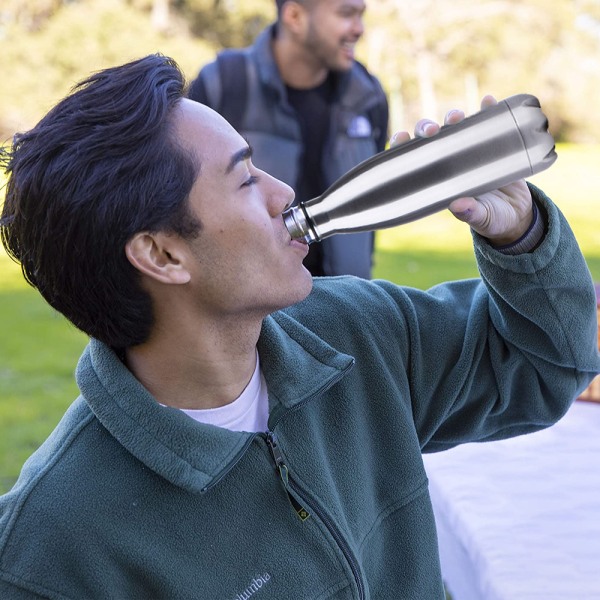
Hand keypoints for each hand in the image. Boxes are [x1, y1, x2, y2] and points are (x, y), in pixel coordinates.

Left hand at [389, 95, 533, 245]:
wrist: (519, 215)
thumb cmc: (492, 219)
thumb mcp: (481, 219)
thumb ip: (470, 213)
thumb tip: (457, 205)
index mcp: (438, 179)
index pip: (414, 158)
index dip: (403, 145)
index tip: (400, 137)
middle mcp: (450, 161)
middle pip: (432, 137)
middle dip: (427, 127)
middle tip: (433, 130)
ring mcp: (470, 150)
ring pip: (456, 126)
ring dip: (453, 116)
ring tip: (457, 116)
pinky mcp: (493, 144)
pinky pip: (488, 122)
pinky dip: (488, 110)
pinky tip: (488, 101)